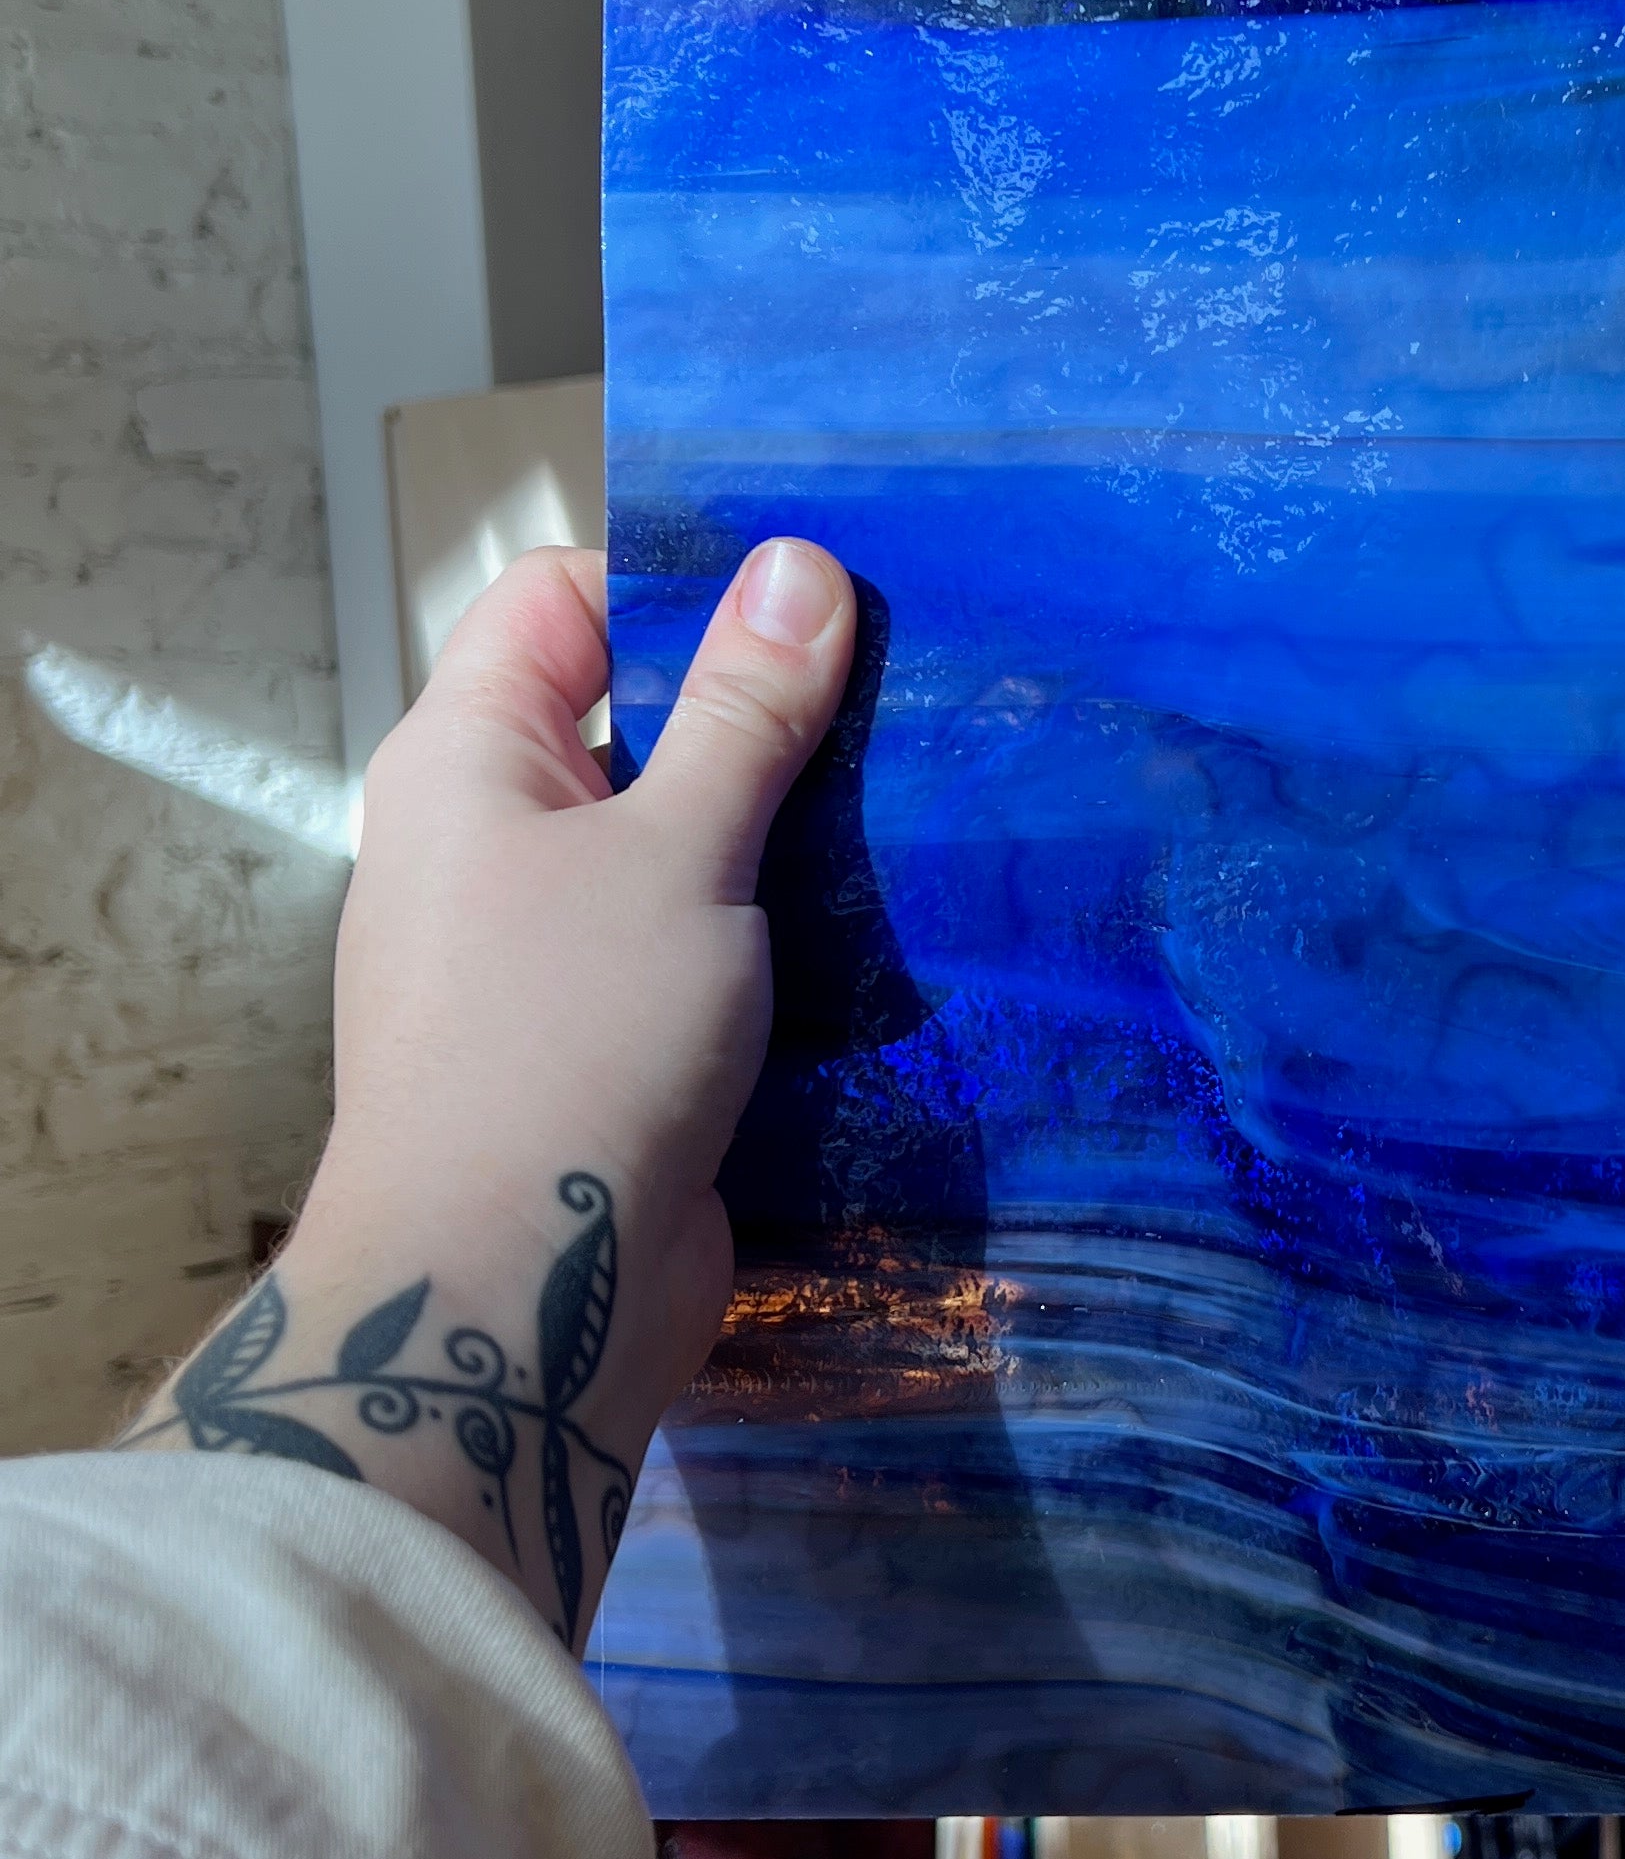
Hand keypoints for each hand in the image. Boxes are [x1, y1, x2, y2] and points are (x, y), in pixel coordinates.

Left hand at [121, 538, 856, 1644]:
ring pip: (682, 845)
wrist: (514, 1296)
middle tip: (910, 698)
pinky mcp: (606, 1045)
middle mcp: (491, 839)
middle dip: (765, 712)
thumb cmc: (573, 1040)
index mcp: (468, 756)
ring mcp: (546, 949)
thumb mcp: (680, 849)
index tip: (822, 607)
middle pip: (637, 719)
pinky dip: (781, 939)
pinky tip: (890, 934)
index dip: (681, 582)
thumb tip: (798, 562)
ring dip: (789, 836)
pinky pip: (700, 951)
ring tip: (922, 810)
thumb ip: (746, 710)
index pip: (562, 598)